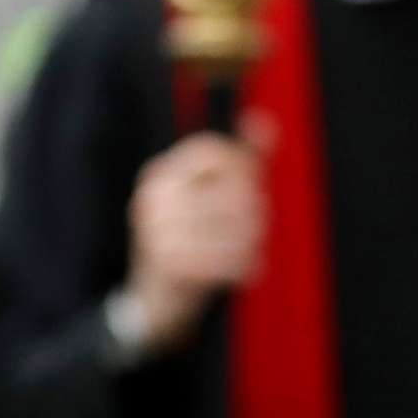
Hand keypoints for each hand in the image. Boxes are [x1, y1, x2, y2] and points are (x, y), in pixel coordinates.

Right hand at [124, 114, 272, 349]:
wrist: (156, 298)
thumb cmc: (195, 239)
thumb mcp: (214, 196)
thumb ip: (242, 160)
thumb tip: (264, 119)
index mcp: (162, 173)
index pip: (212, 150)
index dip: (243, 167)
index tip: (253, 189)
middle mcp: (153, 196)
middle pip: (232, 190)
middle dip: (255, 212)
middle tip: (260, 228)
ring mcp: (155, 229)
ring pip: (232, 226)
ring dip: (251, 242)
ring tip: (252, 250)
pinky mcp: (166, 262)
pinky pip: (223, 258)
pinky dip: (242, 266)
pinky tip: (248, 271)